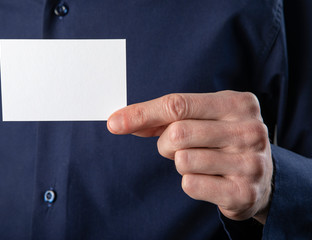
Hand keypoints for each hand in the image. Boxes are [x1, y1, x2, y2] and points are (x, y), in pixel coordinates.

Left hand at [107, 91, 272, 223]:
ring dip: (181, 163)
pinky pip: (191, 185)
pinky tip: (210, 179)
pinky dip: (191, 182)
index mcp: (238, 103)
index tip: (115, 123)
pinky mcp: (243, 192)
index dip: (141, 114)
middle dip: (166, 143)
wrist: (262, 176)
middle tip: (180, 147)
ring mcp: (249, 163)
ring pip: (182, 161)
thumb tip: (120, 121)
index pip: (178, 105)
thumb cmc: (222, 139)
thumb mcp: (202, 118)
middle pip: (177, 134)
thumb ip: (163, 117)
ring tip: (202, 161)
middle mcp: (249, 130)